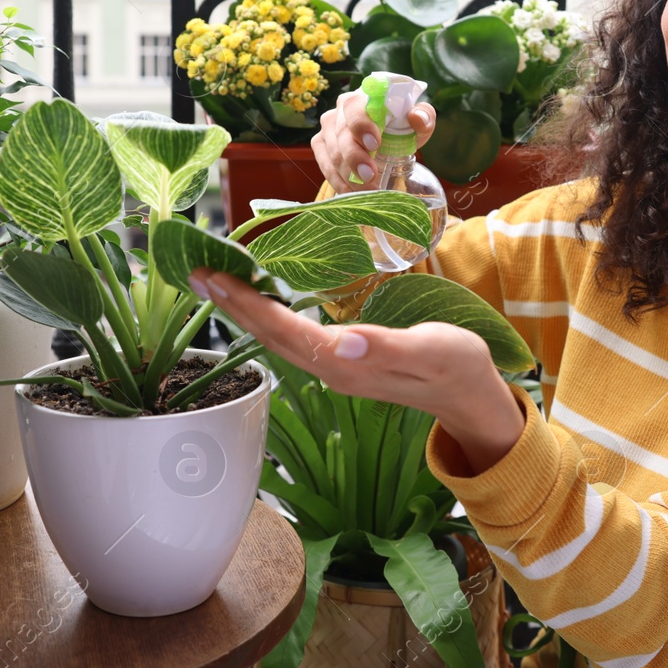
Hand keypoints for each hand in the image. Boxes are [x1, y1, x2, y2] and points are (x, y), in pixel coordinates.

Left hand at [189, 267, 524, 473]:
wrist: (471, 396)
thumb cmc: (458, 365)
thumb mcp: (433, 350)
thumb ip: (389, 346)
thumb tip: (345, 340)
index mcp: (348, 364)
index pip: (285, 330)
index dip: (247, 304)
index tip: (215, 277)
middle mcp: (333, 370)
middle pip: (270, 336)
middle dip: (232, 305)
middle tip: (196, 272)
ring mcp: (336, 370)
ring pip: (278, 340)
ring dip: (245, 311)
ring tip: (216, 283)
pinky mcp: (342, 364)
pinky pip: (293, 339)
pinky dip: (268, 317)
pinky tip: (258, 302)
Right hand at [312, 88, 437, 192]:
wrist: (388, 139)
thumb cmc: (402, 126)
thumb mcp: (420, 121)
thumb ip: (424, 117)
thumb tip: (417, 117)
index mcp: (364, 96)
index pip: (355, 107)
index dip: (361, 125)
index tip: (375, 144)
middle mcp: (341, 109)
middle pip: (341, 132)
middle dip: (355, 157)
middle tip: (370, 176)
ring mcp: (328, 127)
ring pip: (332, 151)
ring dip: (348, 174)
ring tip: (367, 190)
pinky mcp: (321, 144)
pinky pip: (324, 164)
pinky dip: (338, 181)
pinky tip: (352, 193)